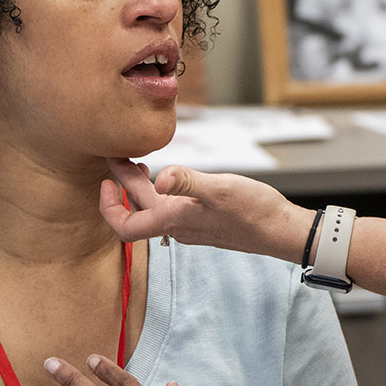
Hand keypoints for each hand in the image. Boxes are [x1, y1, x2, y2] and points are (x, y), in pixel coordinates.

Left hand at [100, 159, 310, 261]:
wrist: (280, 230)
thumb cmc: (253, 210)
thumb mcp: (219, 189)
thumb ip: (187, 182)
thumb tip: (159, 179)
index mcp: (174, 220)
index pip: (126, 227)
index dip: (108, 207)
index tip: (105, 181)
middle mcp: (177, 227)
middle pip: (138, 209)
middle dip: (122, 183)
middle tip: (115, 155)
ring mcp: (190, 225)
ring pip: (154, 208)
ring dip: (140, 187)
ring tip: (138, 163)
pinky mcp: (203, 221)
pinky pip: (171, 208)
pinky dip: (161, 190)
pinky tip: (171, 176)